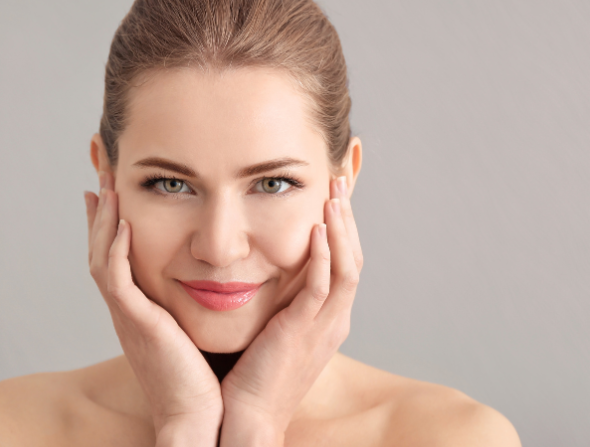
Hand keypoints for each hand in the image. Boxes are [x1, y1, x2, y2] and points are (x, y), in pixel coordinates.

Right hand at [84, 172, 222, 446]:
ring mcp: (126, 315)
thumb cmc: (202, 378)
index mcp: (138, 309)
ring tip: (107, 185)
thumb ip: (193, 302)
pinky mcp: (136, 323)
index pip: (115, 255)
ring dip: (102, 220)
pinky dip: (116, 249)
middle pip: (100, 249)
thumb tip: (210, 279)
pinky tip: (124, 222)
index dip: (109, 222)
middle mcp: (125, 308)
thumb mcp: (193, 329)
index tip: (110, 190)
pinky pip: (116, 279)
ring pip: (101, 257)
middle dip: (99, 210)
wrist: (197, 416)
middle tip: (101, 173)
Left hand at [219, 176, 363, 445]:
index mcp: (327, 319)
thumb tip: (264, 272)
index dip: (341, 228)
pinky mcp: (304, 332)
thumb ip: (278, 301)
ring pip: (346, 267)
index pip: (344, 263)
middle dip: (347, 218)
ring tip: (333, 192)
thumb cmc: (251, 374)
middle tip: (338, 181)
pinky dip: (323, 256)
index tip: (331, 195)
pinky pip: (322, 287)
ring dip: (341, 227)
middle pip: (354, 257)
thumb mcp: (272, 330)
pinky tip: (316, 227)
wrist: (246, 418)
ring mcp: (322, 327)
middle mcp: (333, 320)